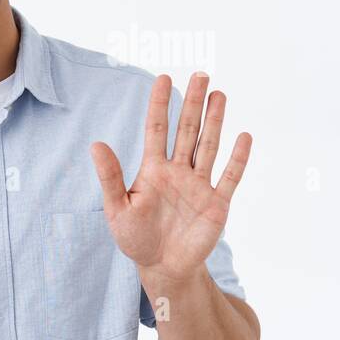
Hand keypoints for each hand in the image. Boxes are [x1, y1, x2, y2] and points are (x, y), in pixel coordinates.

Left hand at [89, 71, 251, 283]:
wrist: (161, 266)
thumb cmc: (135, 238)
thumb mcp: (116, 207)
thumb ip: (109, 176)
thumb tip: (95, 144)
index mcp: (152, 170)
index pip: (156, 129)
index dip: (159, 104)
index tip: (163, 78)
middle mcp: (178, 172)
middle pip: (186, 130)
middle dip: (192, 103)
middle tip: (200, 73)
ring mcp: (199, 186)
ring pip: (208, 146)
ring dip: (215, 121)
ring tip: (218, 94)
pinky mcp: (216, 203)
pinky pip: (229, 177)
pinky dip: (237, 158)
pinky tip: (243, 136)